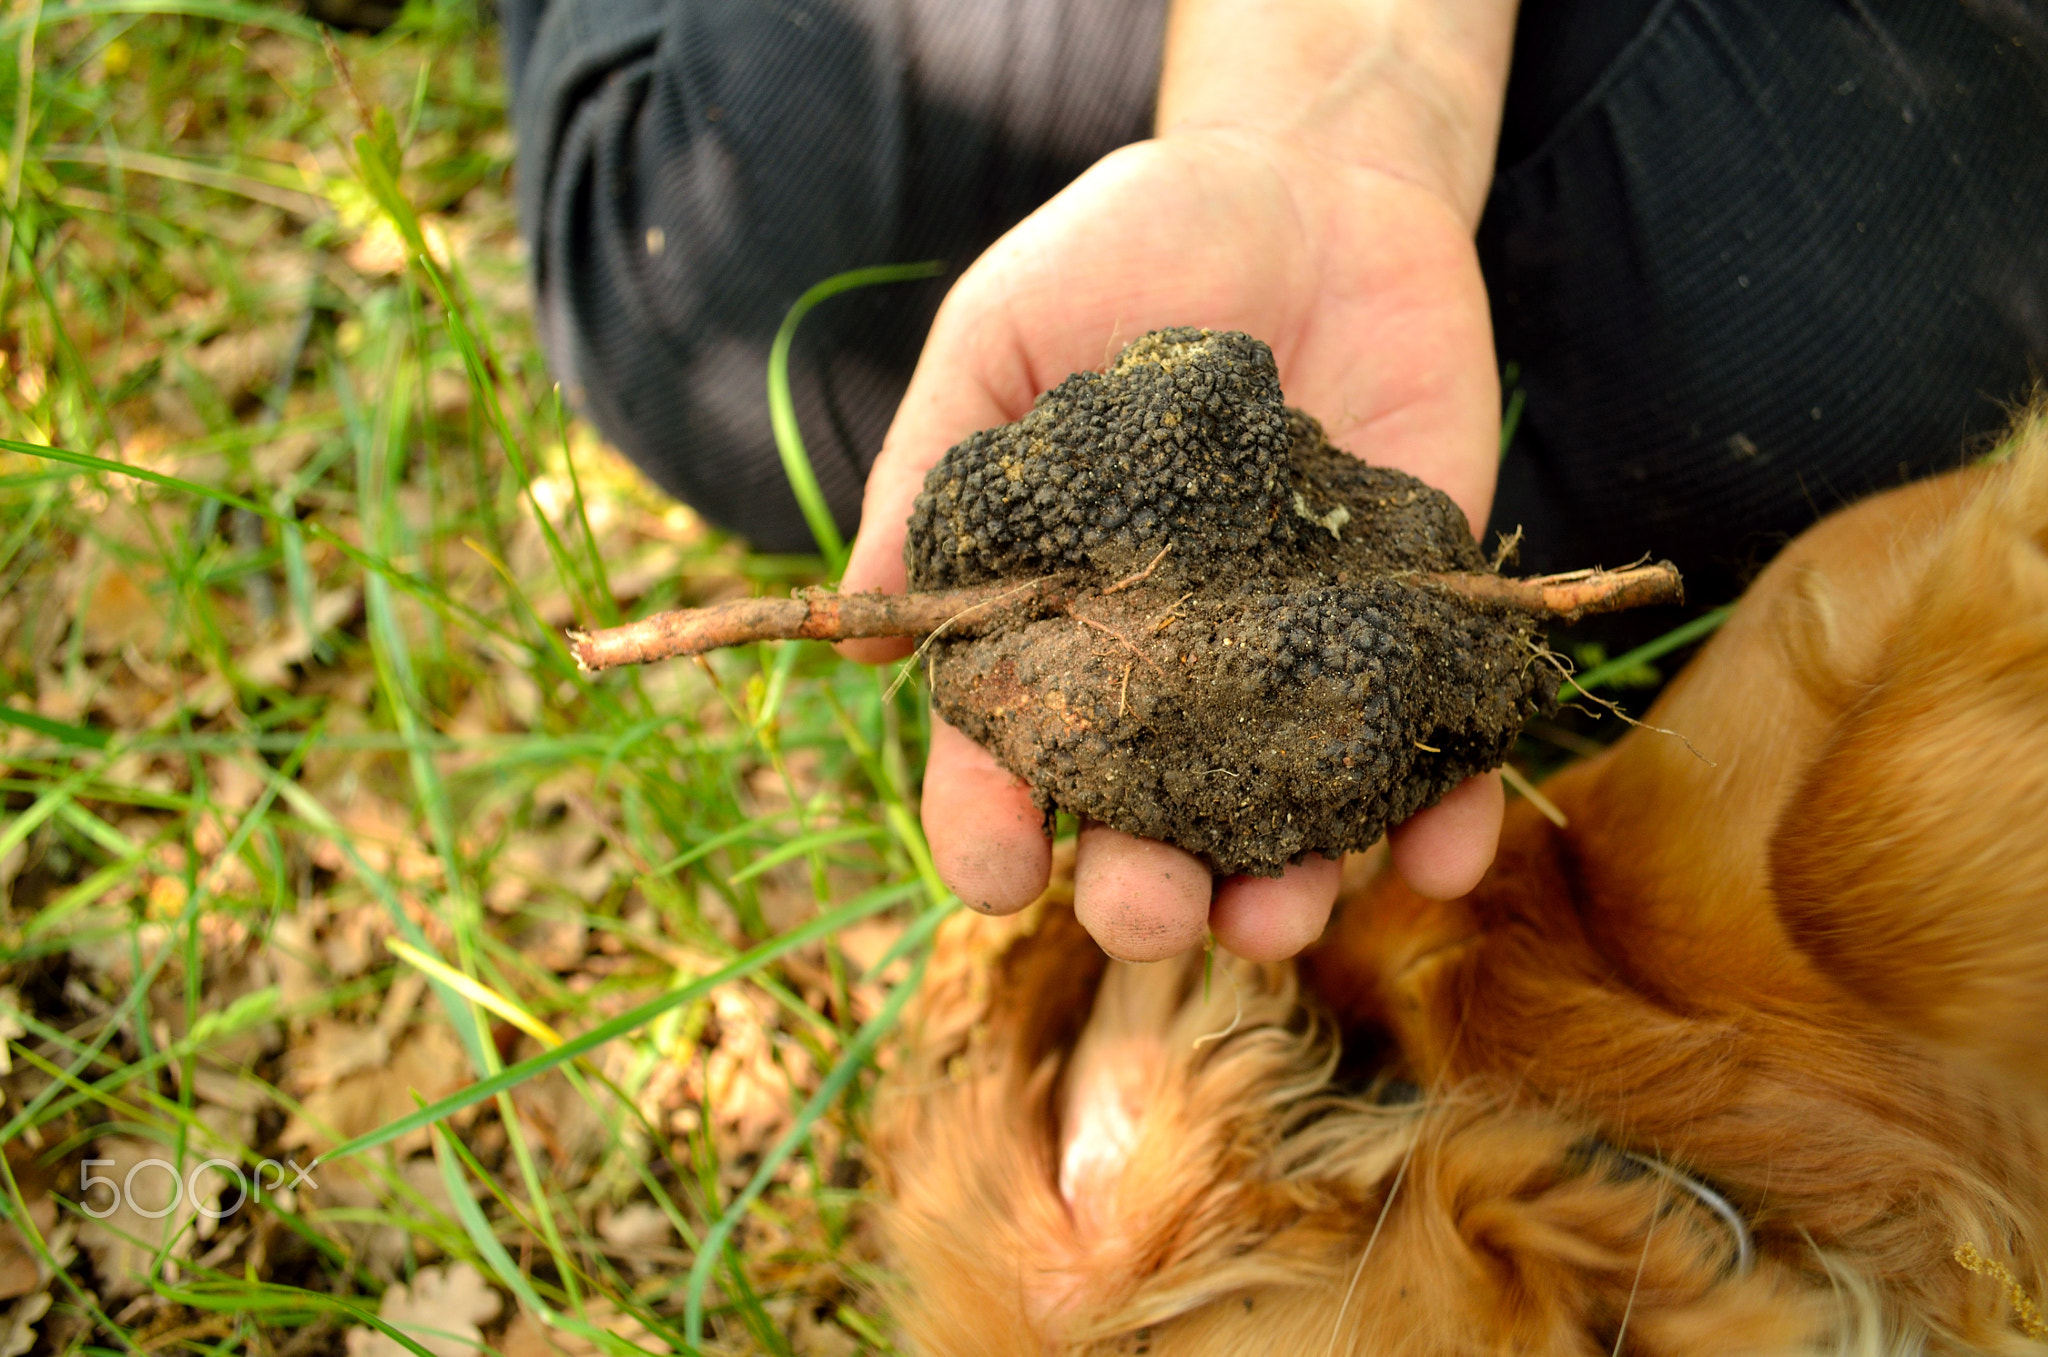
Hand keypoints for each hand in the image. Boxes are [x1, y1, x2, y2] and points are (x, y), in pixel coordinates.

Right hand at [840, 126, 1507, 960]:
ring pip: (1285, 821)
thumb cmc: (1133, 247)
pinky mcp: (1410, 624)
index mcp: (1055, 615)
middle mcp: (1171, 664)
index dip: (990, 822)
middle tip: (1151, 915)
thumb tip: (848, 628)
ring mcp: (1294, 657)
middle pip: (1148, 823)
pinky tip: (1445, 850)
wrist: (1319, 179)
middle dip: (1144, 894)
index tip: (998, 872)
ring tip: (1283, 912)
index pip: (1005, 750)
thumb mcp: (1006, 336)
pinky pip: (1434, 749)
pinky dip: (1448, 816)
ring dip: (1285, 891)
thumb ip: (933, 474)